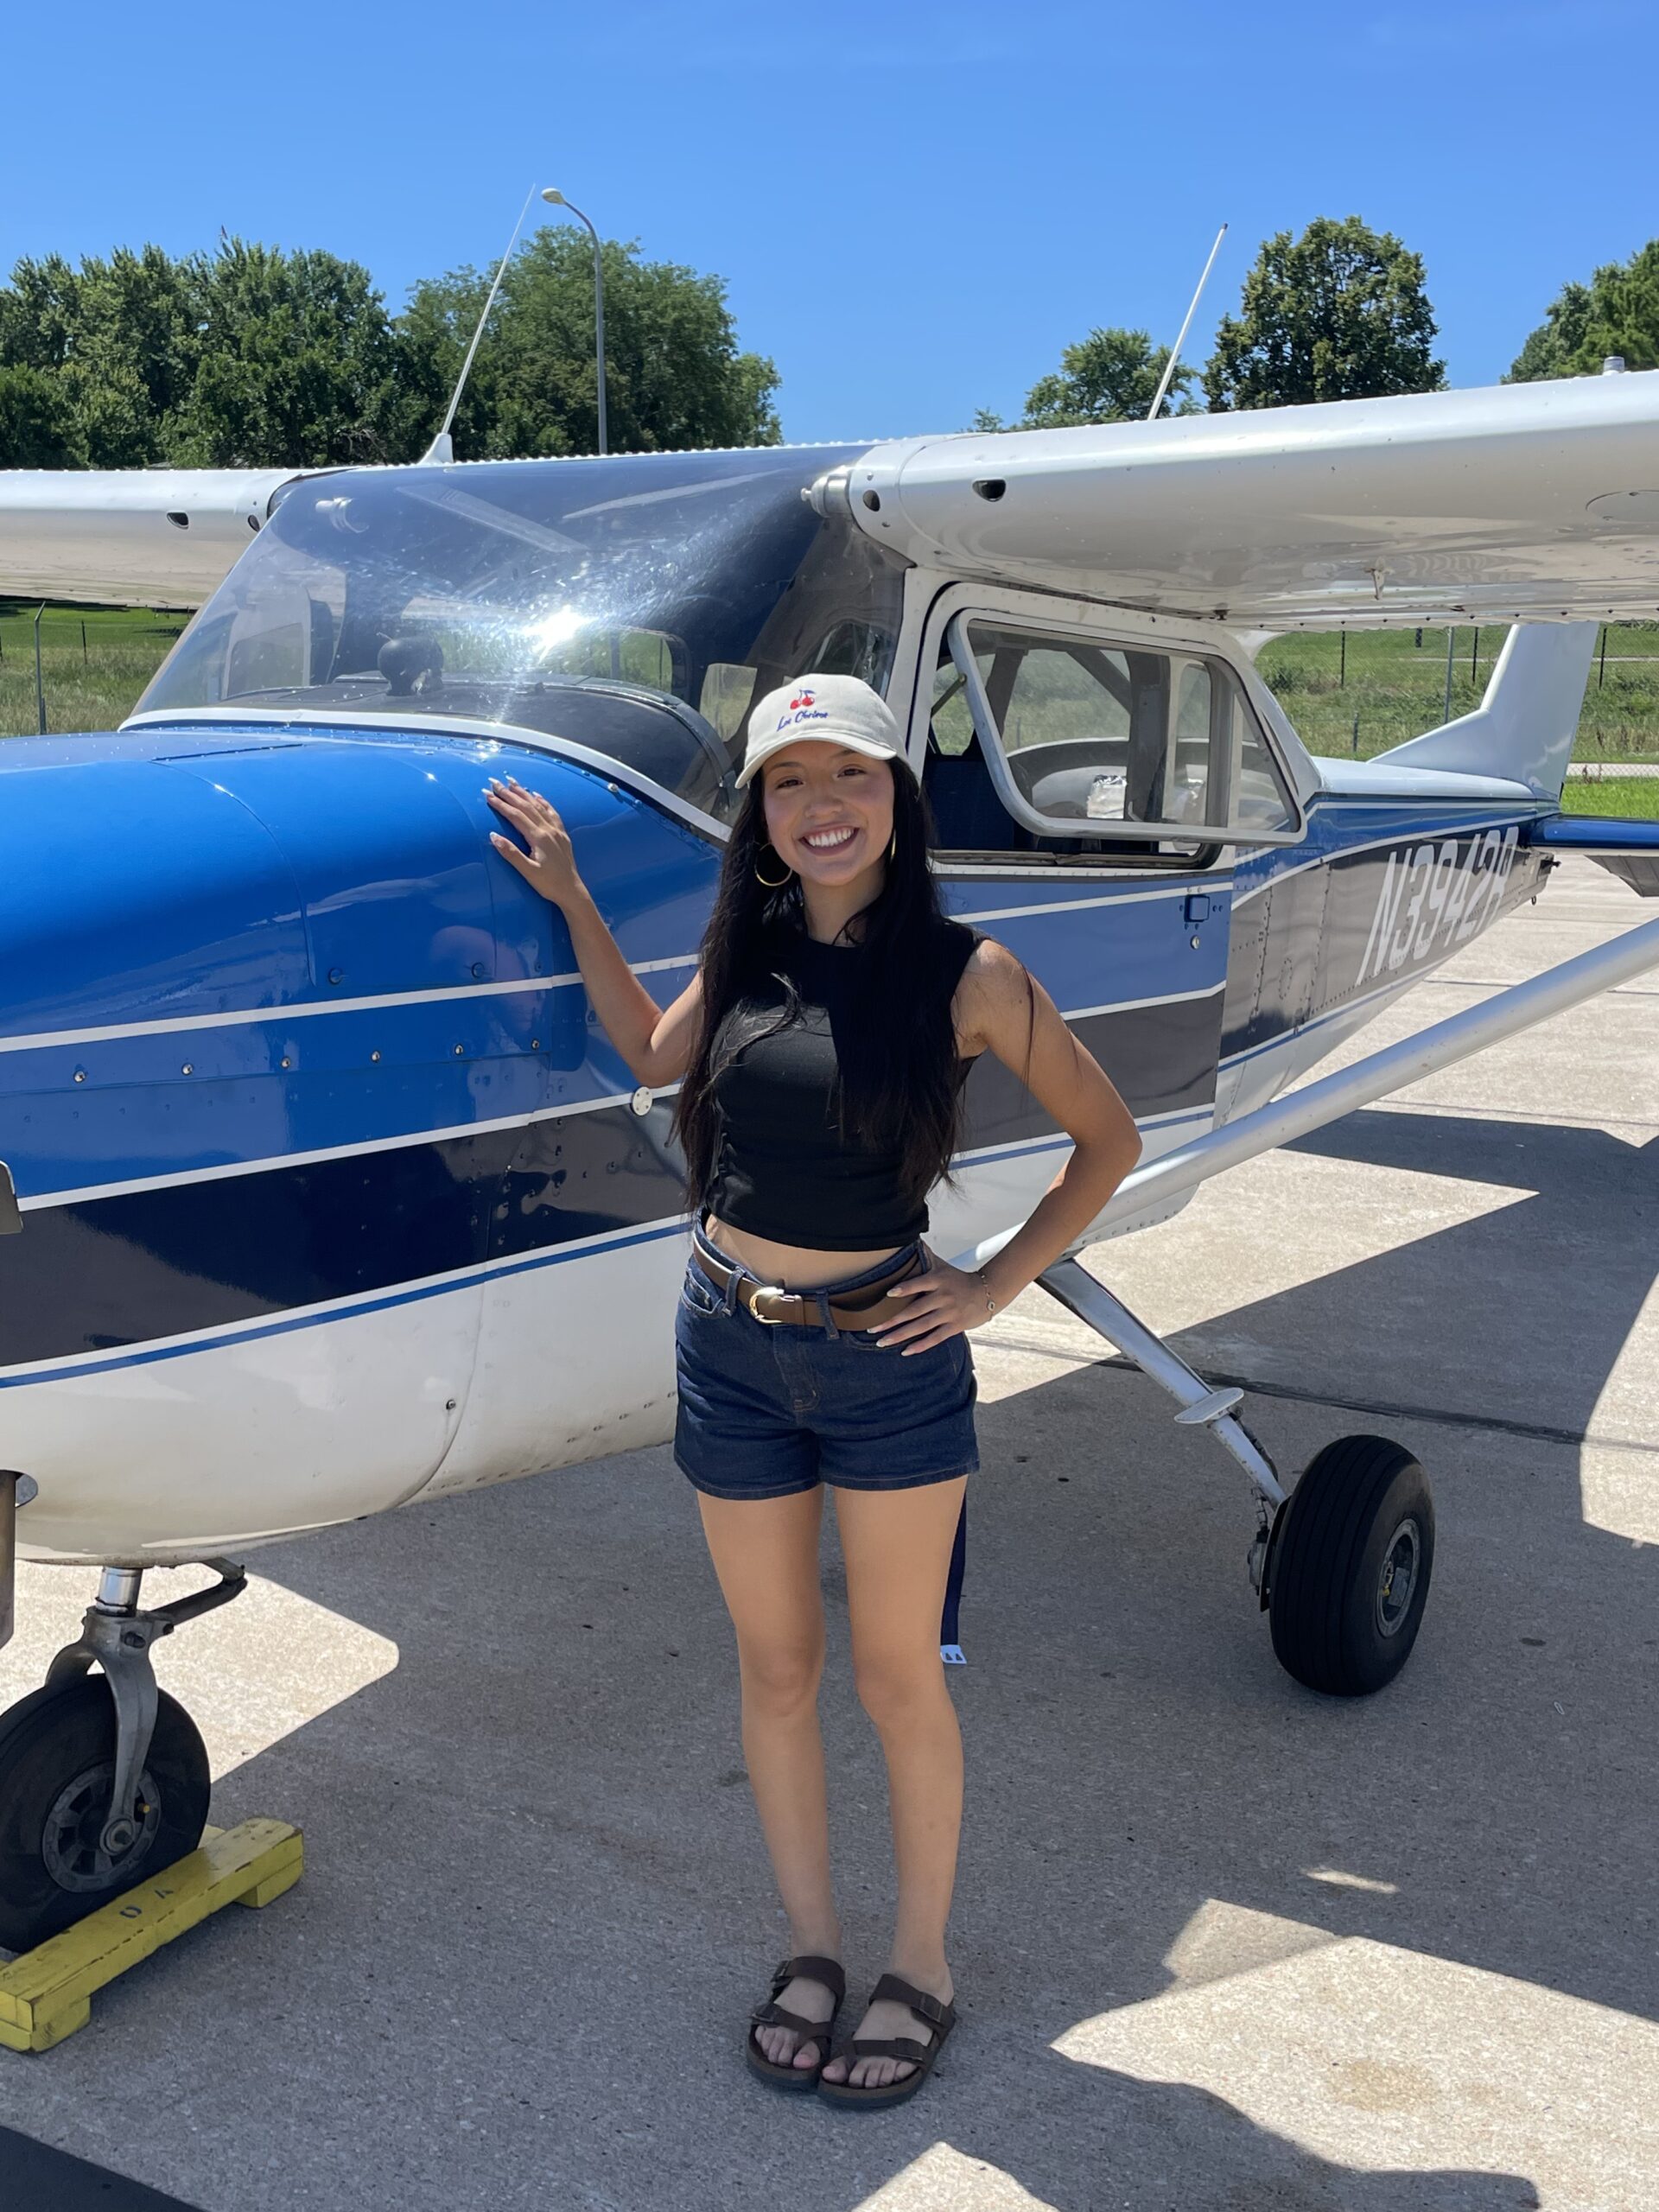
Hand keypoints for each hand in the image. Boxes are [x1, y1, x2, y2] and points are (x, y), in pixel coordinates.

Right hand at [486, 777, 581, 905]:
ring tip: (512, 782)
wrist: (572, 891)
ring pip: (538, 806)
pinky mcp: (562, 835)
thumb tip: (494, 836)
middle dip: (509, 793)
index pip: (516, 815)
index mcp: (539, 837)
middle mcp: (548, 830)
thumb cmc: (549, 884)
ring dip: (524, 793)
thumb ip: (511, 853)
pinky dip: (543, 802)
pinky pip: (552, 812)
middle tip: (494, 782)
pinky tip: (537, 795)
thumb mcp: (528, 872)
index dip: (500, 804)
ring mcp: (557, 831)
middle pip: (526, 806)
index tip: (487, 795)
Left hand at [876, 1252, 999, 1353]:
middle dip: (892, 1320)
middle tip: (872, 1328)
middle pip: (914, 1310)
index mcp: (938, 1280)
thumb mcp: (942, 1266)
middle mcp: (943, 1297)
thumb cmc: (959, 1279)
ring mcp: (949, 1313)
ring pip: (921, 1326)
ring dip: (900, 1335)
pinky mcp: (955, 1326)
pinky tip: (905, 1351)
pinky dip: (920, 1346)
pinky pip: (935, 1338)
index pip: (919, 1283)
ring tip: (883, 1342)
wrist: (987, 1292)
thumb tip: (908, 1241)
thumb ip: (925, 1256)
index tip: (888, 1295)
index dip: (904, 1289)